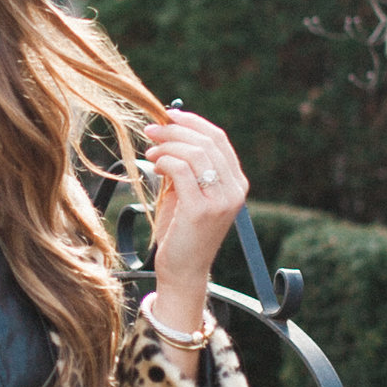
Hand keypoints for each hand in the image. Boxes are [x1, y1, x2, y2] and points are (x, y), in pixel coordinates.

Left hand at [145, 107, 248, 320]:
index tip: (168, 115)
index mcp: (236, 183)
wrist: (183, 270)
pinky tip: (154, 165)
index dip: (193, 123)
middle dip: (175, 130)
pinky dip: (165, 161)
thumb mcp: (188, 192)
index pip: (219, 139)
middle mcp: (234, 190)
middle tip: (150, 129)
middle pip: (207, 142)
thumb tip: (168, 131)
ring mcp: (221, 201)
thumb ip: (186, 166)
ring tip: (149, 151)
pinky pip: (182, 170)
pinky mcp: (202, 210)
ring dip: (167, 145)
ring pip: (195, 153)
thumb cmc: (182, 231)